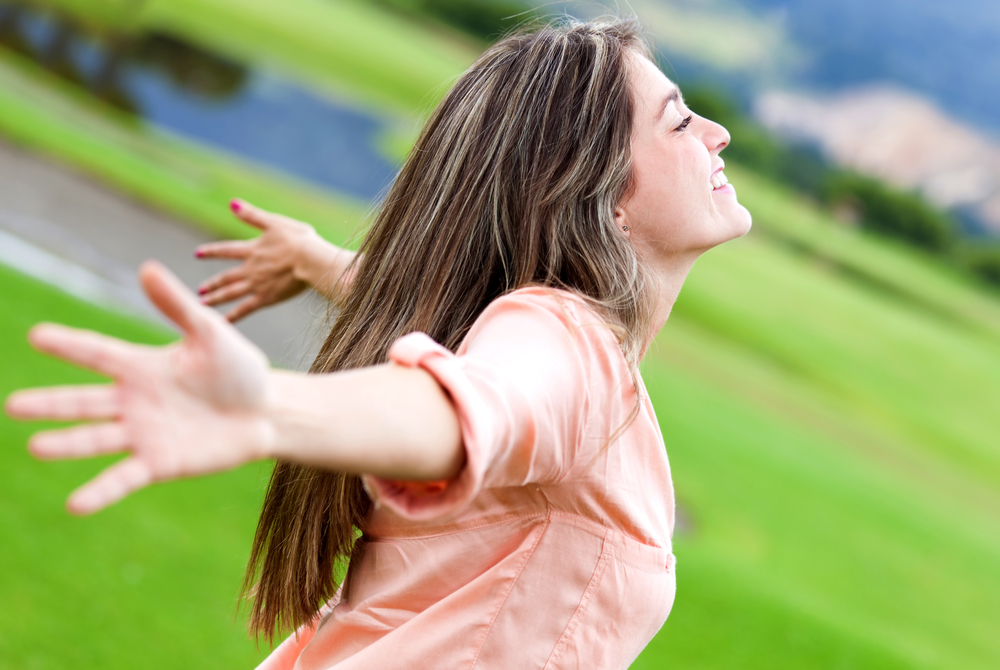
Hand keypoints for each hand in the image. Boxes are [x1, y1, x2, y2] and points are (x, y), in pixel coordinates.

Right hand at [5, 261, 273, 514]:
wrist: (268, 412)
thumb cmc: (239, 370)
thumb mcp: (210, 333)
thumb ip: (177, 305)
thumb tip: (146, 267)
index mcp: (142, 366)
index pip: (97, 353)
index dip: (68, 345)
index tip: (35, 335)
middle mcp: (134, 401)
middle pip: (83, 402)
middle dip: (49, 404)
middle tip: (13, 406)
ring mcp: (143, 434)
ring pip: (95, 439)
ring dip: (67, 444)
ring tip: (35, 446)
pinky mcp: (159, 463)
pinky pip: (123, 478)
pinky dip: (100, 491)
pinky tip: (75, 504)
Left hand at [195, 200, 321, 320]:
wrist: (311, 261)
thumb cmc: (298, 240)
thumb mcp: (275, 223)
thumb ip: (253, 216)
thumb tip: (231, 203)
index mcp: (252, 250)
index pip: (226, 250)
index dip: (211, 251)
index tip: (197, 254)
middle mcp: (250, 269)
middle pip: (226, 277)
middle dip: (212, 284)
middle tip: (200, 291)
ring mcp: (257, 285)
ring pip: (230, 294)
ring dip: (216, 299)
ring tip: (204, 304)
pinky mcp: (266, 298)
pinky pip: (245, 309)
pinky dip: (233, 316)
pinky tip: (223, 322)